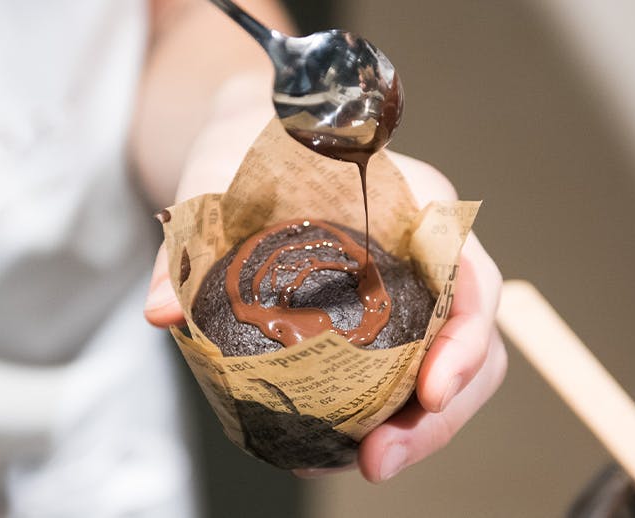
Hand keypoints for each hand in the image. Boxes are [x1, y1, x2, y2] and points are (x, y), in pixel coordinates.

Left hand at [144, 152, 506, 482]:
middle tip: (377, 461)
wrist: (245, 150)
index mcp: (416, 207)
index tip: (431, 392)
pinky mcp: (381, 324)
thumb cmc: (247, 154)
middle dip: (438, 417)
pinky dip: (380, 421)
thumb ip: (187, 248)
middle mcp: (426, 256)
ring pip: (443, 373)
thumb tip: (162, 314)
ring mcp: (409, 294)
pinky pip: (400, 378)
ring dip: (413, 431)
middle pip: (471, 345)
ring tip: (359, 465)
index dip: (466, 341)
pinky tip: (331, 450)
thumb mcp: (216, 184)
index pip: (472, 278)